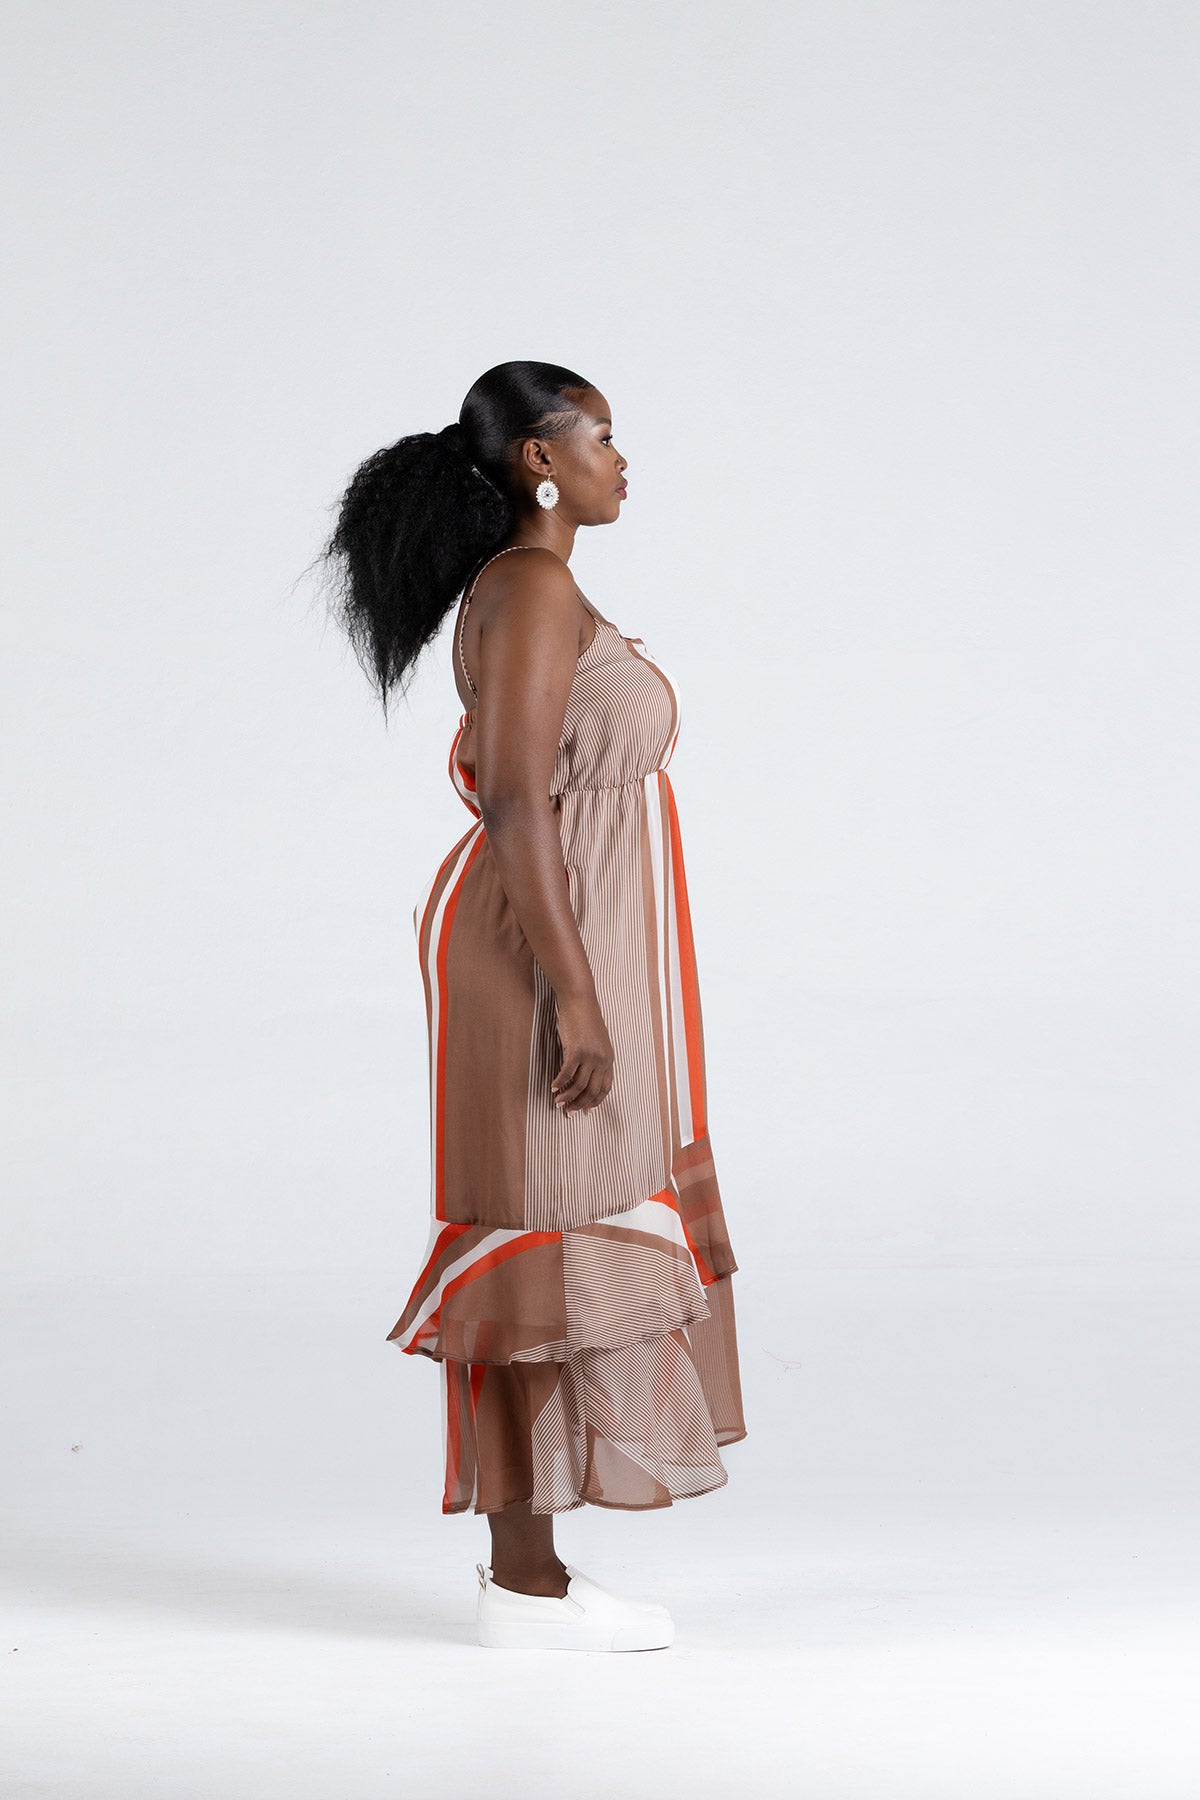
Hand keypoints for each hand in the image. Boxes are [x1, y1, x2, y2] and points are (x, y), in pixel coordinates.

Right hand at [550, 993, 614, 1113]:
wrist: (580, 1001)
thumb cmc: (585, 1019)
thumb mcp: (596, 1042)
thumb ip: (593, 1058)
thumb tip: (582, 1075)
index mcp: (609, 1059)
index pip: (606, 1087)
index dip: (596, 1101)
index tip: (587, 1110)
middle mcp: (602, 1060)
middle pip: (592, 1090)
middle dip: (580, 1104)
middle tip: (569, 1112)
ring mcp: (590, 1056)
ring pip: (579, 1085)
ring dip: (567, 1097)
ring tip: (558, 1104)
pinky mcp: (576, 1052)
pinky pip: (566, 1074)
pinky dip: (559, 1084)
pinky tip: (553, 1088)